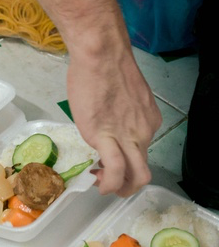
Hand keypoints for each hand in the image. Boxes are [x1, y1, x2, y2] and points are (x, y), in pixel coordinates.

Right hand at [66, 47, 159, 196]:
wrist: (101, 56)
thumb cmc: (105, 67)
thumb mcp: (121, 97)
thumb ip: (119, 114)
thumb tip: (104, 121)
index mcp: (148, 121)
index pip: (141, 150)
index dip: (125, 160)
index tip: (107, 159)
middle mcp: (144, 132)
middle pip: (144, 170)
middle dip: (127, 184)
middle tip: (108, 181)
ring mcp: (128, 136)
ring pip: (136, 175)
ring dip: (120, 189)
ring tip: (103, 187)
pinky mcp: (106, 137)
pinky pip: (115, 170)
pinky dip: (109, 184)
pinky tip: (98, 184)